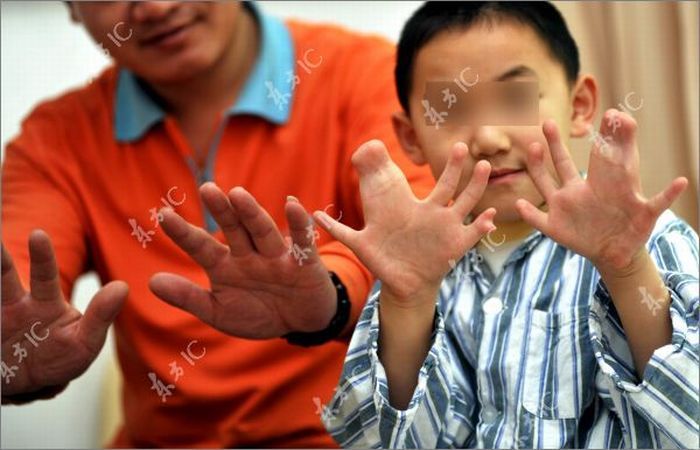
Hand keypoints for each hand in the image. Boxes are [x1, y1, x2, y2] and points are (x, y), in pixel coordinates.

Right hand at [1, 231, 127, 396]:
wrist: (31, 383)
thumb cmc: (62, 357)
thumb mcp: (84, 342)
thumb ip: (100, 316)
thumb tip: (122, 286)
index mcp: (45, 302)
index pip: (44, 275)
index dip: (42, 256)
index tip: (38, 234)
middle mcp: (16, 305)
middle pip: (4, 277)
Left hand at [149, 183, 336, 338]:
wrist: (299, 322)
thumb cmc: (258, 313)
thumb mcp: (219, 312)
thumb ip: (188, 298)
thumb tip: (151, 282)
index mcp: (225, 265)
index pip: (201, 245)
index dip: (183, 232)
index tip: (163, 215)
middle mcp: (249, 254)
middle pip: (233, 229)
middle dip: (221, 211)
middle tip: (206, 188)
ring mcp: (275, 256)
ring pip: (262, 231)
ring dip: (251, 213)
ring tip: (238, 195)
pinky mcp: (304, 261)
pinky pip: (301, 241)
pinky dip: (298, 224)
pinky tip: (292, 205)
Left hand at [312, 140, 495, 305]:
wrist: (401, 285)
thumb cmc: (384, 259)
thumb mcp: (360, 244)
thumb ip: (340, 229)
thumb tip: (312, 215)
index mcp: (416, 209)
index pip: (430, 182)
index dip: (440, 166)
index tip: (448, 144)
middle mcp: (435, 215)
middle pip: (451, 187)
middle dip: (458, 169)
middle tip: (464, 146)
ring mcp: (446, 230)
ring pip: (465, 204)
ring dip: (476, 188)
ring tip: (486, 169)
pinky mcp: (454, 248)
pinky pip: (471, 234)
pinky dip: (481, 225)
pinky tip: (491, 215)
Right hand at [515, 111, 687, 273]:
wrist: (618, 253)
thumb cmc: (632, 229)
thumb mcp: (648, 214)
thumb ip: (662, 198)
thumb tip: (684, 181)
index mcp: (600, 185)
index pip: (595, 156)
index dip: (598, 138)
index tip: (601, 116)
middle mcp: (577, 192)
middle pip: (562, 164)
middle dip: (555, 144)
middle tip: (547, 122)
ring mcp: (563, 208)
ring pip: (545, 184)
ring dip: (537, 168)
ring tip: (531, 149)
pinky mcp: (555, 228)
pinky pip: (537, 219)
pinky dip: (528, 212)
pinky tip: (519, 204)